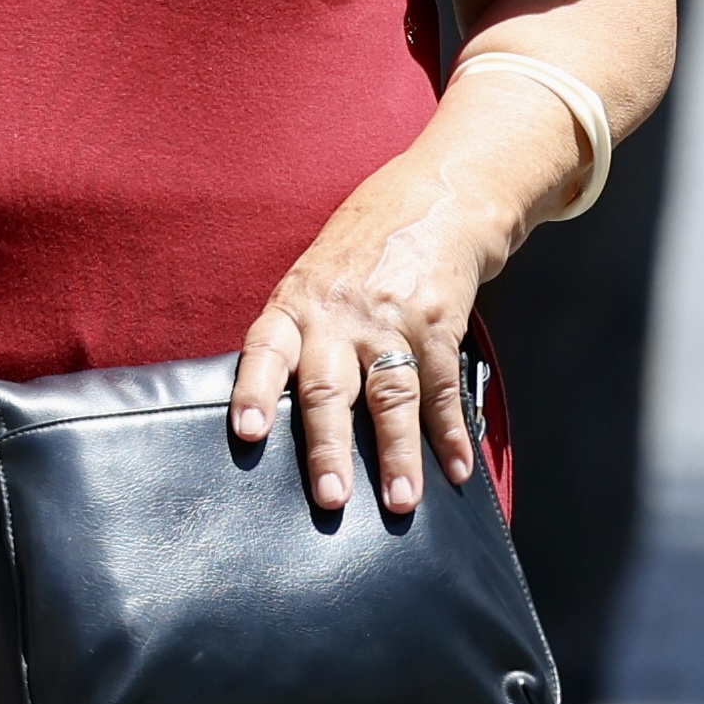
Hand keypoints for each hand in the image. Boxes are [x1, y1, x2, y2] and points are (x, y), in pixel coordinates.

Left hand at [229, 142, 531, 521]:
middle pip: (329, 387)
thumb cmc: (355, 256)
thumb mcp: (309, 282)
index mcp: (295, 305)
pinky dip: (450, 432)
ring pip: (392, 395)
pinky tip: (455, 469)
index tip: (248, 433)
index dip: (254, 392)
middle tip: (331, 498)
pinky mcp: (437, 324)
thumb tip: (272, 417)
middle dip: (329, 446)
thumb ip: (295, 341)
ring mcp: (390, 321)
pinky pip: (443, 387)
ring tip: (399, 501)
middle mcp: (339, 316)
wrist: (432, 202)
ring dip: (398, 454)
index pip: (265, 351)